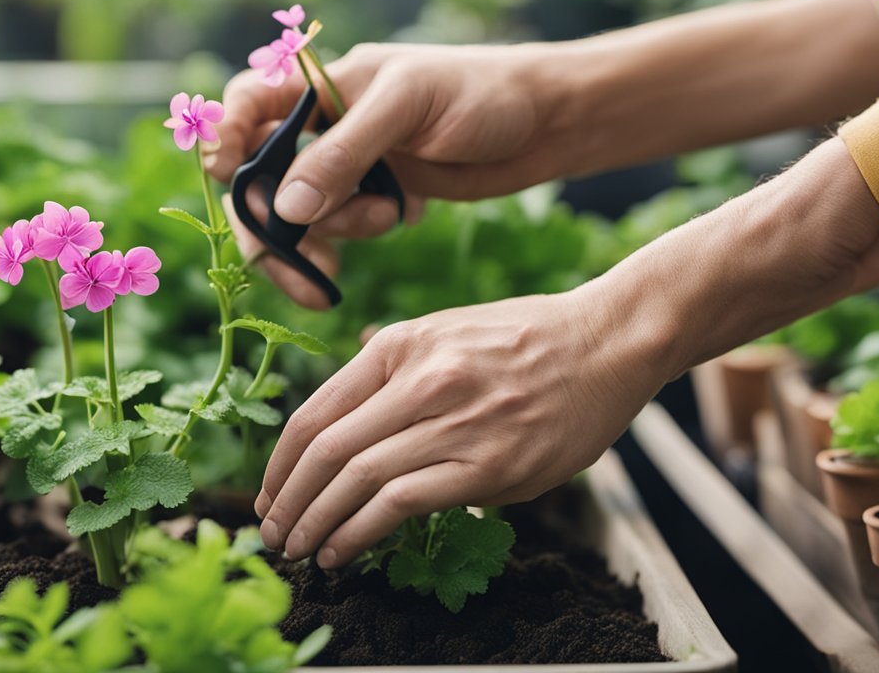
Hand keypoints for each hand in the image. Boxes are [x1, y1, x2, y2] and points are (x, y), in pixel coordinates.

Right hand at [207, 42, 584, 307]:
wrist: (548, 125)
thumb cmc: (484, 95)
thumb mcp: (408, 111)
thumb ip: (344, 155)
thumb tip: (284, 209)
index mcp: (326, 81)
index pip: (248, 101)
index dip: (224, 136)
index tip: (226, 174)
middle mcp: (327, 122)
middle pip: (259, 175)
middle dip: (270, 219)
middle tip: (295, 257)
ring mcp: (349, 164)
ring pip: (295, 212)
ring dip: (325, 230)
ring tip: (384, 219)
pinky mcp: (373, 197)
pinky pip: (334, 229)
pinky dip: (346, 242)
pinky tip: (392, 226)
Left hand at [251, 136, 878, 568]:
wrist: (609, 341)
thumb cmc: (529, 339)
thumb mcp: (448, 327)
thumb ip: (394, 359)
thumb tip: (348, 381)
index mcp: (401, 346)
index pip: (315, 412)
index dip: (280, 464)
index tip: (269, 495)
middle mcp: (419, 380)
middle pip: (326, 450)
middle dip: (287, 501)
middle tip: (273, 535)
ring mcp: (455, 422)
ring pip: (357, 479)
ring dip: (317, 524)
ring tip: (300, 551)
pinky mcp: (490, 465)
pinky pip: (403, 502)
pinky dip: (361, 532)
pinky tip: (345, 551)